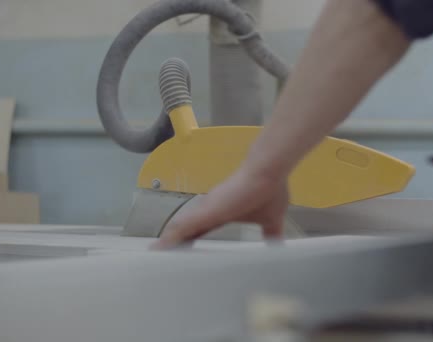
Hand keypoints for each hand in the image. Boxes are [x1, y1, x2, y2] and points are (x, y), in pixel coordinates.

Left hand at [154, 166, 288, 247]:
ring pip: (178, 231)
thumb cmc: (268, 191)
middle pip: (183, 232)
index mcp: (220, 216)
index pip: (198, 232)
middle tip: (160, 261)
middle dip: (172, 246)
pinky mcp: (205, 212)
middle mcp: (208, 212)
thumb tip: (278, 248)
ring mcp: (204, 211)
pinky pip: (181, 229)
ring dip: (166, 245)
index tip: (179, 256)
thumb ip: (271, 234)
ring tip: (153, 258)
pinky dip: (169, 240)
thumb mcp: (271, 220)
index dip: (188, 243)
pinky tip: (159, 251)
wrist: (268, 172)